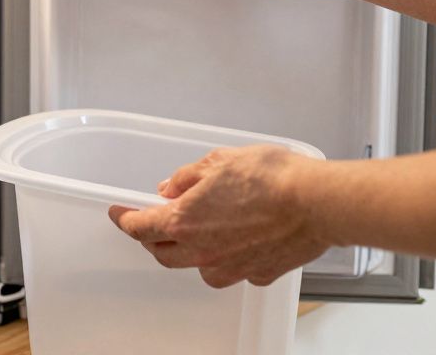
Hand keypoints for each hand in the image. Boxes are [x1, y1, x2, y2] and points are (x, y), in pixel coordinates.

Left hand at [108, 146, 331, 287]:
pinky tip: (239, 239)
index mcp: (185, 221)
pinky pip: (233, 270)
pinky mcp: (257, 274)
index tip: (119, 213)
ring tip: (201, 231)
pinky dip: (228, 256)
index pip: (141, 227)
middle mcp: (203, 252)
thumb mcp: (219, 161)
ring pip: (198, 267)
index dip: (125, 219)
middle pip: (164, 254)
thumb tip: (172, 187)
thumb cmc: (272, 178)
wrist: (316, 203)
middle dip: (153, 239)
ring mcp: (231, 268)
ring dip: (191, 251)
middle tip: (154, 223)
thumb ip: (188, 177)